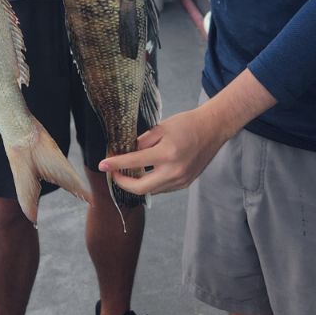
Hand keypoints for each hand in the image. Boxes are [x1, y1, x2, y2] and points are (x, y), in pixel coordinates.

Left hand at [100, 104, 225, 195]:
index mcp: (167, 154)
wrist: (212, 129)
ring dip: (137, 183)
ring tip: (129, 171)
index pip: (134, 163)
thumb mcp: (160, 127)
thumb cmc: (187, 124)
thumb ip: (142, 142)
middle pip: (140, 188)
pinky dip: (151, 182)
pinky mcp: (185, 184)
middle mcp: (174, 171)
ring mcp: (181, 180)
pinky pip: (162, 188)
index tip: (102, 165)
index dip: (115, 165)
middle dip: (123, 183)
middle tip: (114, 173)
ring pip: (151, 190)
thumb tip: (125, 153)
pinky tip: (146, 172)